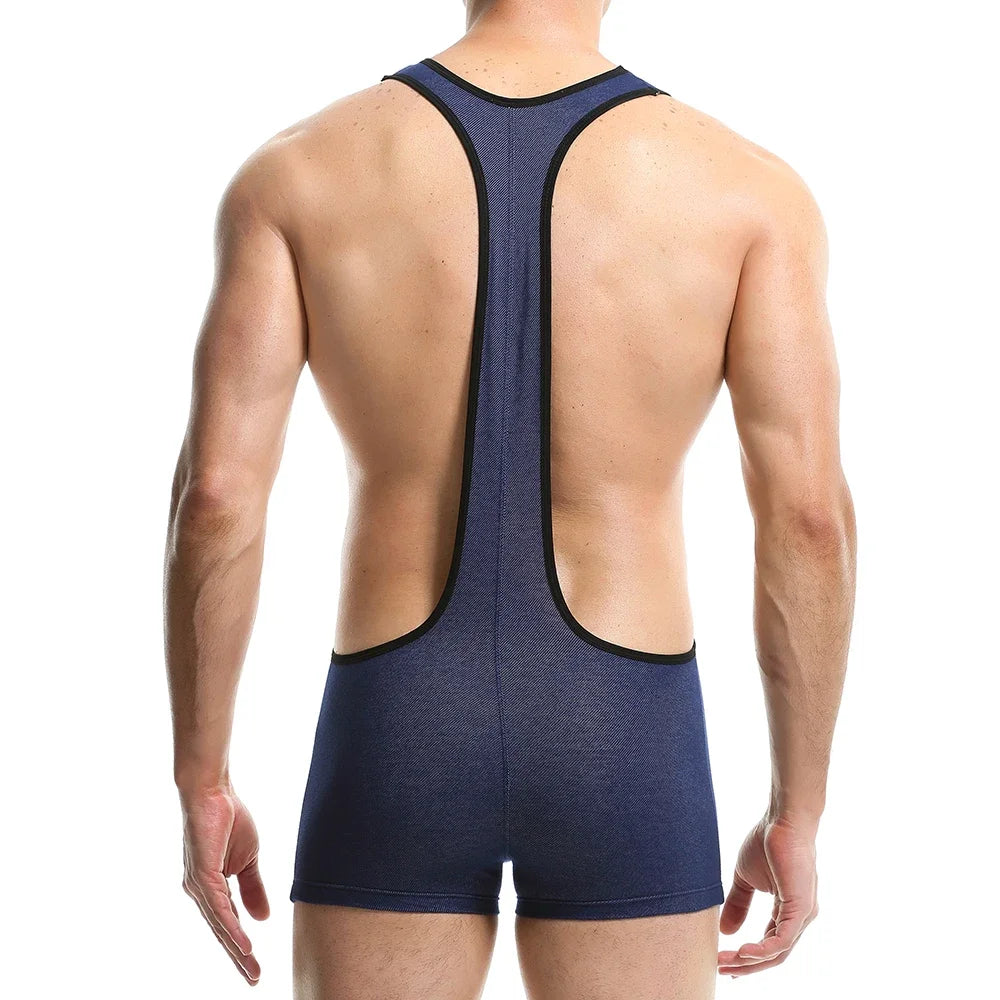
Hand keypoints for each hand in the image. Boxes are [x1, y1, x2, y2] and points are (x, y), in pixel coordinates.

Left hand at [180, 785, 269, 984]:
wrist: (213, 792)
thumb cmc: (228, 819)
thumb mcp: (249, 859)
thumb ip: (253, 888)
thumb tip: (263, 918)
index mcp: (212, 888)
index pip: (229, 924)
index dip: (241, 947)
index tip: (255, 968)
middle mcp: (201, 893)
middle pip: (222, 931)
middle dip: (238, 958)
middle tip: (254, 979)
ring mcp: (199, 886)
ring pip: (220, 925)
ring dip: (236, 949)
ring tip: (251, 969)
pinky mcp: (201, 876)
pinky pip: (219, 909)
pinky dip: (231, 927)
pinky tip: (242, 943)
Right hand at [717, 813, 818, 976]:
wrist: (782, 821)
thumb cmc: (767, 843)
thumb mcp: (745, 879)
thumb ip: (738, 904)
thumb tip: (725, 931)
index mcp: (788, 912)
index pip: (769, 945)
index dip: (747, 957)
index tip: (723, 962)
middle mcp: (799, 918)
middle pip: (774, 955)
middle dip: (746, 966)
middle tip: (721, 969)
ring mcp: (803, 915)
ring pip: (778, 952)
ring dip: (750, 961)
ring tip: (725, 962)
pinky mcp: (801, 909)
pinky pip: (783, 940)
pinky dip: (763, 950)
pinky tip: (743, 951)